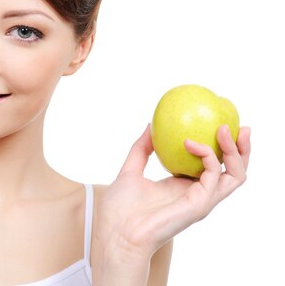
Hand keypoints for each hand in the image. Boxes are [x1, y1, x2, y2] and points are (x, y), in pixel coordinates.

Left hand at [96, 124, 249, 267]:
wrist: (117, 233)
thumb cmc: (120, 210)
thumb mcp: (130, 170)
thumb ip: (141, 149)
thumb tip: (150, 125)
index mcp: (184, 186)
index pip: (213, 166)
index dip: (222, 148)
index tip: (221, 124)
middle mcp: (197, 194)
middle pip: (232, 171)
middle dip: (241, 148)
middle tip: (240, 126)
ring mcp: (201, 200)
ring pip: (234, 176)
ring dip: (234, 151)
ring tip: (224, 129)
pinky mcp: (199, 205)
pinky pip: (213, 176)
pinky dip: (207, 156)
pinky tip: (191, 143)